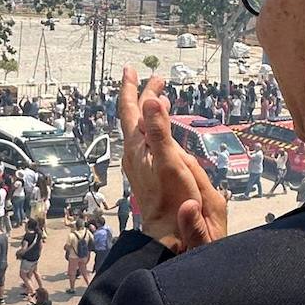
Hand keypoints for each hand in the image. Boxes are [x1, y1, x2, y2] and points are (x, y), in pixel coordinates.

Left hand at [118, 66, 226, 251]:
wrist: (170, 234)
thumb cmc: (173, 201)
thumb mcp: (170, 162)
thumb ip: (160, 131)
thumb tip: (151, 100)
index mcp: (138, 147)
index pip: (130, 111)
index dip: (131, 89)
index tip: (133, 70)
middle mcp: (134, 154)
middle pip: (134, 118)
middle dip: (143, 97)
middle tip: (154, 79)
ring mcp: (140, 164)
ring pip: (140, 130)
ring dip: (149, 112)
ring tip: (160, 99)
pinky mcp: (147, 173)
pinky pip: (147, 141)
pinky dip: (154, 127)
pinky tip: (163, 130)